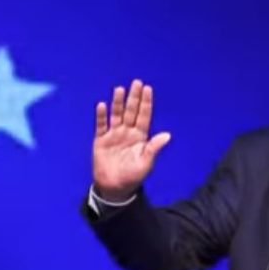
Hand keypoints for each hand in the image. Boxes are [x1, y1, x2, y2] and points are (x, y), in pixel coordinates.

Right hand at [93, 79, 170, 201]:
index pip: (144, 116)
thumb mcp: (146, 162)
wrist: (115, 187)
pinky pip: (101, 126)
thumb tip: (167, 135)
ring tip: (120, 89)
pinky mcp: (101, 141)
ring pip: (116, 115)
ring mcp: (114, 135)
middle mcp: (128, 133)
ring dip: (118, 103)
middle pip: (131, 112)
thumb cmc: (133, 176)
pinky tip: (102, 105)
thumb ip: (154, 148)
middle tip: (136, 82)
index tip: (148, 89)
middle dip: (134, 98)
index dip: (146, 103)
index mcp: (140, 137)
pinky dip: (102, 116)